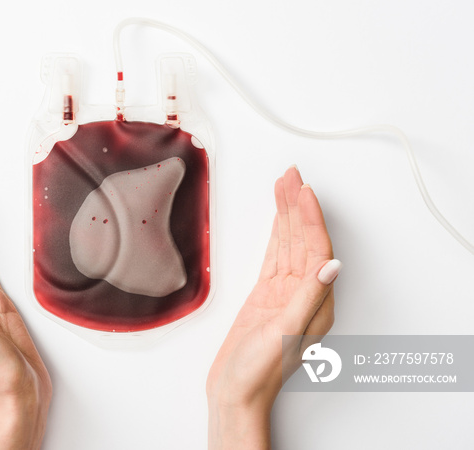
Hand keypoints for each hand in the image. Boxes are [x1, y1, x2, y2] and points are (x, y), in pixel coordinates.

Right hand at [206, 166, 340, 448]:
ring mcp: (284, 293)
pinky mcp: (265, 295)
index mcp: (316, 302)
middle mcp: (304, 293)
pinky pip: (274, 256)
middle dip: (298, 206)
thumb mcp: (286, 333)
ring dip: (286, 214)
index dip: (310, 217)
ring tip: (283, 185)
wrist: (235, 391)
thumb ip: (309, 297)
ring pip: (288, 244)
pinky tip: (276, 219)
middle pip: (303, 239)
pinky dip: (275, 234)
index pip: (316, 249)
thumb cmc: (259, 371)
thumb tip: (332, 265)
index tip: (302, 190)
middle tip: (291, 175)